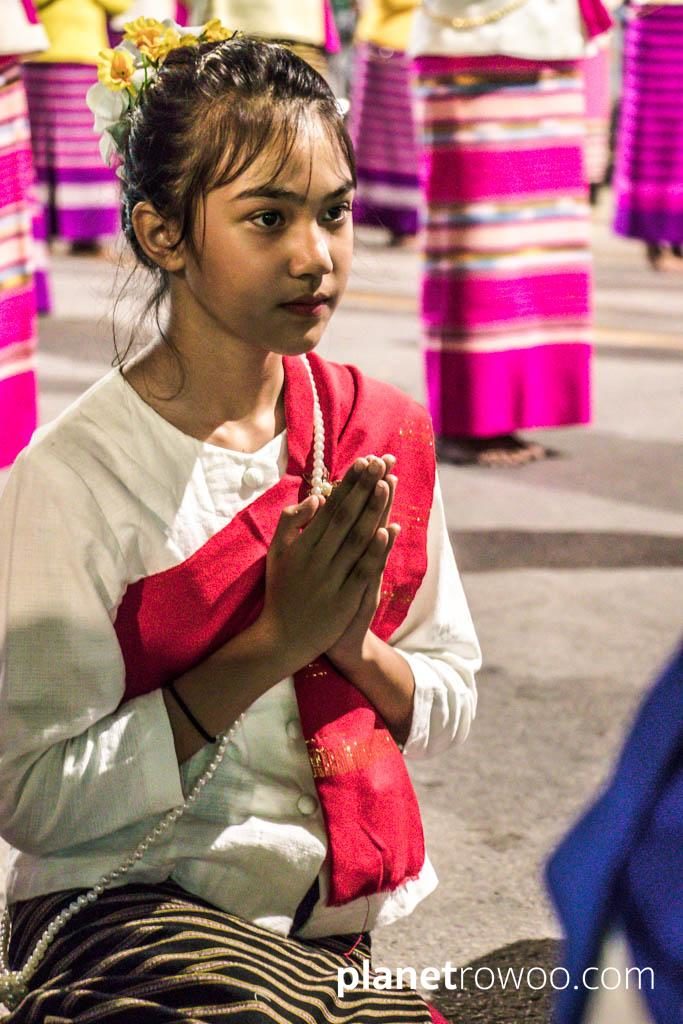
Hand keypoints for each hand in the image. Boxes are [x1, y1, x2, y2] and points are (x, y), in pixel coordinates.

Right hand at [259, 454, 396, 669]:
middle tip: (381, 460)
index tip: (364, 461)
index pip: (331, 507)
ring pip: (357, 538)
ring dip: (373, 510)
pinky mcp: (346, 598)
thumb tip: (316, 498)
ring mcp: (332, 578)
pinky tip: (387, 530)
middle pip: (346, 516)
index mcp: (302, 545)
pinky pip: (362, 570)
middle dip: (365, 487)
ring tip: (387, 483)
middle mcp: (318, 557)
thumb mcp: (276, 553)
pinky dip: (375, 550)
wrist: (283, 638)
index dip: (349, 483)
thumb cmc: (281, 591)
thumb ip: (290, 522)